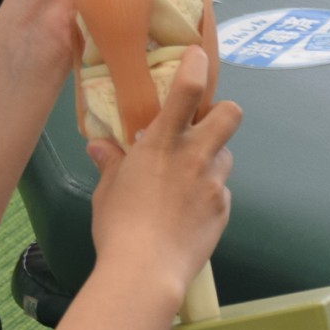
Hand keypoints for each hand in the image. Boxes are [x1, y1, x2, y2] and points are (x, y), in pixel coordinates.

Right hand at [86, 47, 241, 306]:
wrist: (146, 274)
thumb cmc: (118, 228)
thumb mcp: (106, 192)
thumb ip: (110, 164)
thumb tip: (100, 146)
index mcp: (161, 145)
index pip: (187, 92)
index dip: (196, 68)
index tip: (197, 56)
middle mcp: (194, 157)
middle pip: (229, 115)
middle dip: (222, 112)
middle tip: (203, 125)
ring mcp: (213, 184)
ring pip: (225, 156)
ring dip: (211, 159)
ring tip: (188, 179)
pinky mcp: (223, 211)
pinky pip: (221, 191)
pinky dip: (208, 195)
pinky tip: (188, 213)